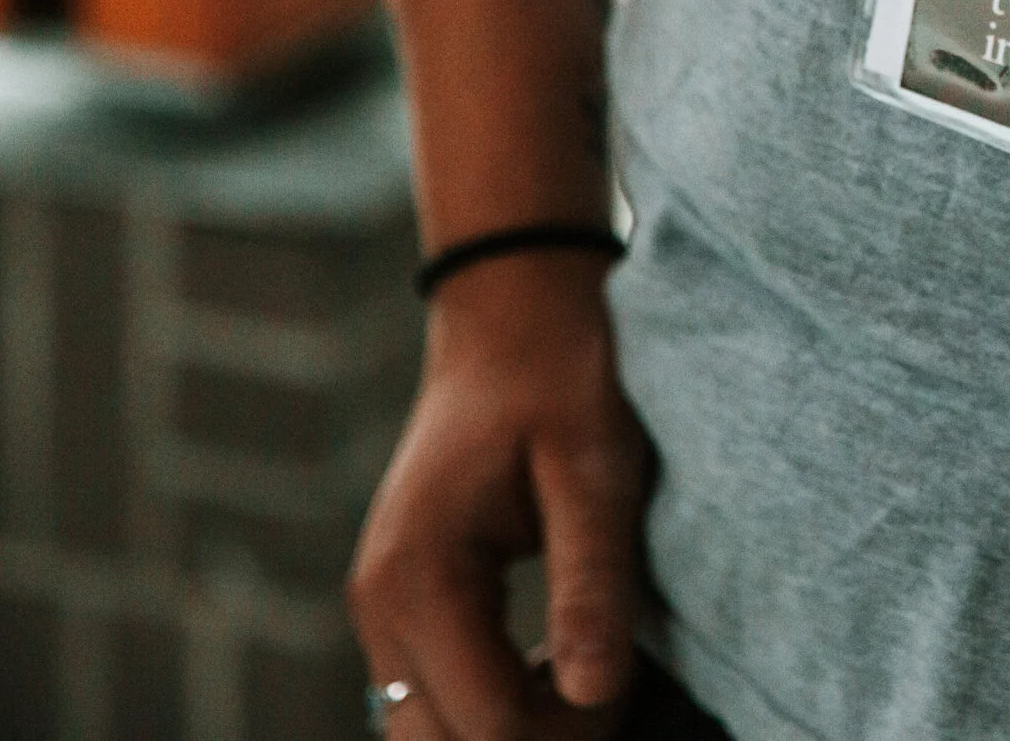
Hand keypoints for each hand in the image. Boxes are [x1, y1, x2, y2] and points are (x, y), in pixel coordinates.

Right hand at [350, 250, 646, 739]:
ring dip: (510, 729)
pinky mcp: (402, 605)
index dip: (572, 727)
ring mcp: (381, 608)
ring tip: (585, 669)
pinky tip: (557, 659)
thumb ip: (593, 580)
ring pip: (428, 735)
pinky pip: (432, 697)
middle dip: (536, 740)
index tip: (629, 676)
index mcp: (419, 574)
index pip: (489, 724)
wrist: (515, 310)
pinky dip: (492, 706)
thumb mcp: (597, 465)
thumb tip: (594, 694)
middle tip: (609, 680)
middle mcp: (380, 604)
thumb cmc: (564, 372)